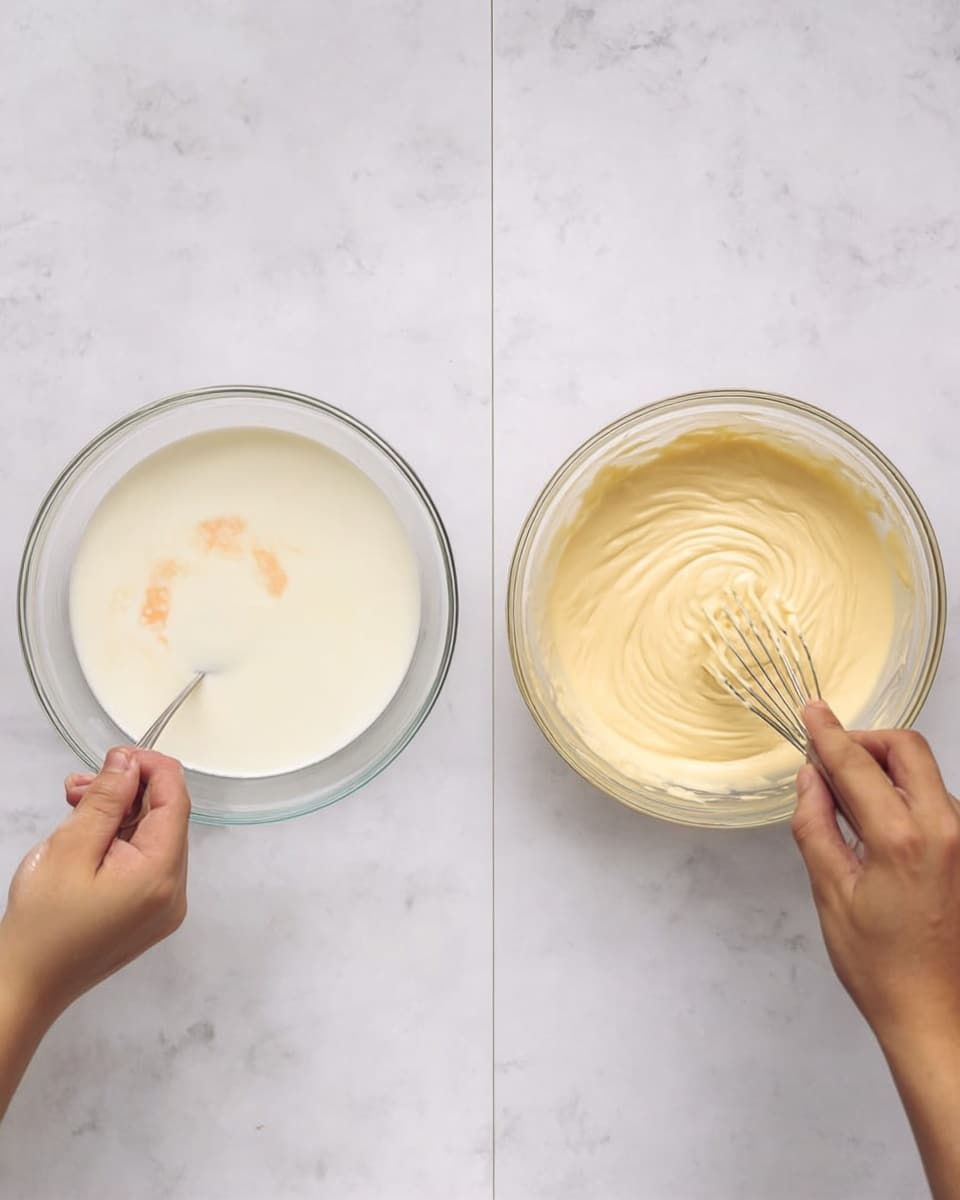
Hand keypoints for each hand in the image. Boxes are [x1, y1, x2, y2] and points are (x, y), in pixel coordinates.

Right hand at [0, 747, 189, 1023]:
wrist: (26, 985)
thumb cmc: (41, 925)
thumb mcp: (69, 848)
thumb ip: (105, 800)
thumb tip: (129, 762)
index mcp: (161, 876)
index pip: (176, 802)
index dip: (151, 768)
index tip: (116, 755)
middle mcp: (174, 892)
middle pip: (165, 819)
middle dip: (127, 791)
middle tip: (79, 783)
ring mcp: (163, 907)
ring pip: (152, 838)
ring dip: (118, 814)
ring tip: (73, 803)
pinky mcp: (148, 914)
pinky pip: (144, 862)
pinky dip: (119, 840)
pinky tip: (86, 833)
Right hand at [793, 702, 959, 1045]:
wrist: (937, 1016)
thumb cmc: (882, 967)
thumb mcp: (830, 893)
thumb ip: (815, 825)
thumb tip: (810, 780)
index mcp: (904, 838)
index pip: (857, 764)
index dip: (828, 733)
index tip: (811, 711)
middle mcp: (946, 829)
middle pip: (907, 749)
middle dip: (866, 741)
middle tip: (831, 758)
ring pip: (924, 775)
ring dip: (885, 772)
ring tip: (849, 804)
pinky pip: (937, 803)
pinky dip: (904, 798)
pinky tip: (878, 828)